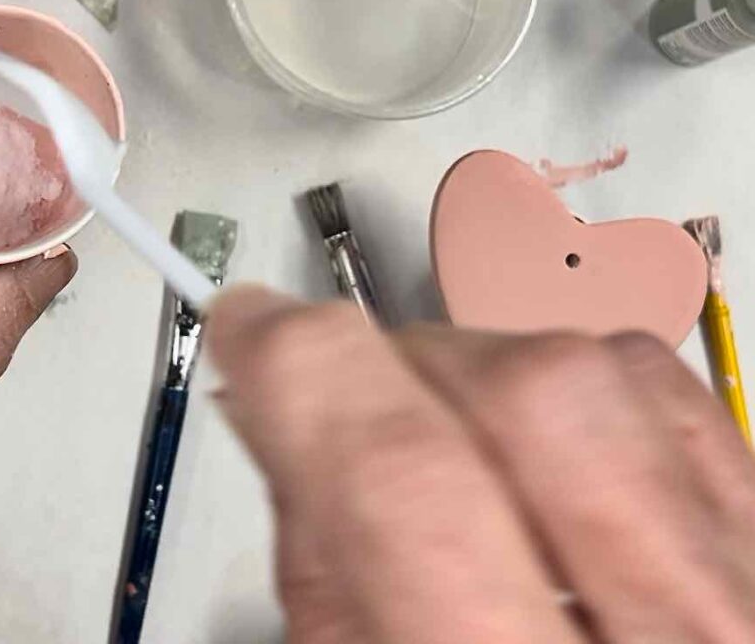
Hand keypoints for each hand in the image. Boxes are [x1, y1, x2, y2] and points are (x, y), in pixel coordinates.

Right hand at [209, 286, 754, 642]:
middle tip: (358, 392)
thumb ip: (327, 572)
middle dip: (405, 360)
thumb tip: (293, 423)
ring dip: (493, 375)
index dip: (305, 368)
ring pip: (614, 377)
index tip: (258, 329)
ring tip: (460, 445)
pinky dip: (584, 390)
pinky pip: (678, 401)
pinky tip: (544, 450)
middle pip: (538, 397)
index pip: (404, 479)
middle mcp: (683, 643)